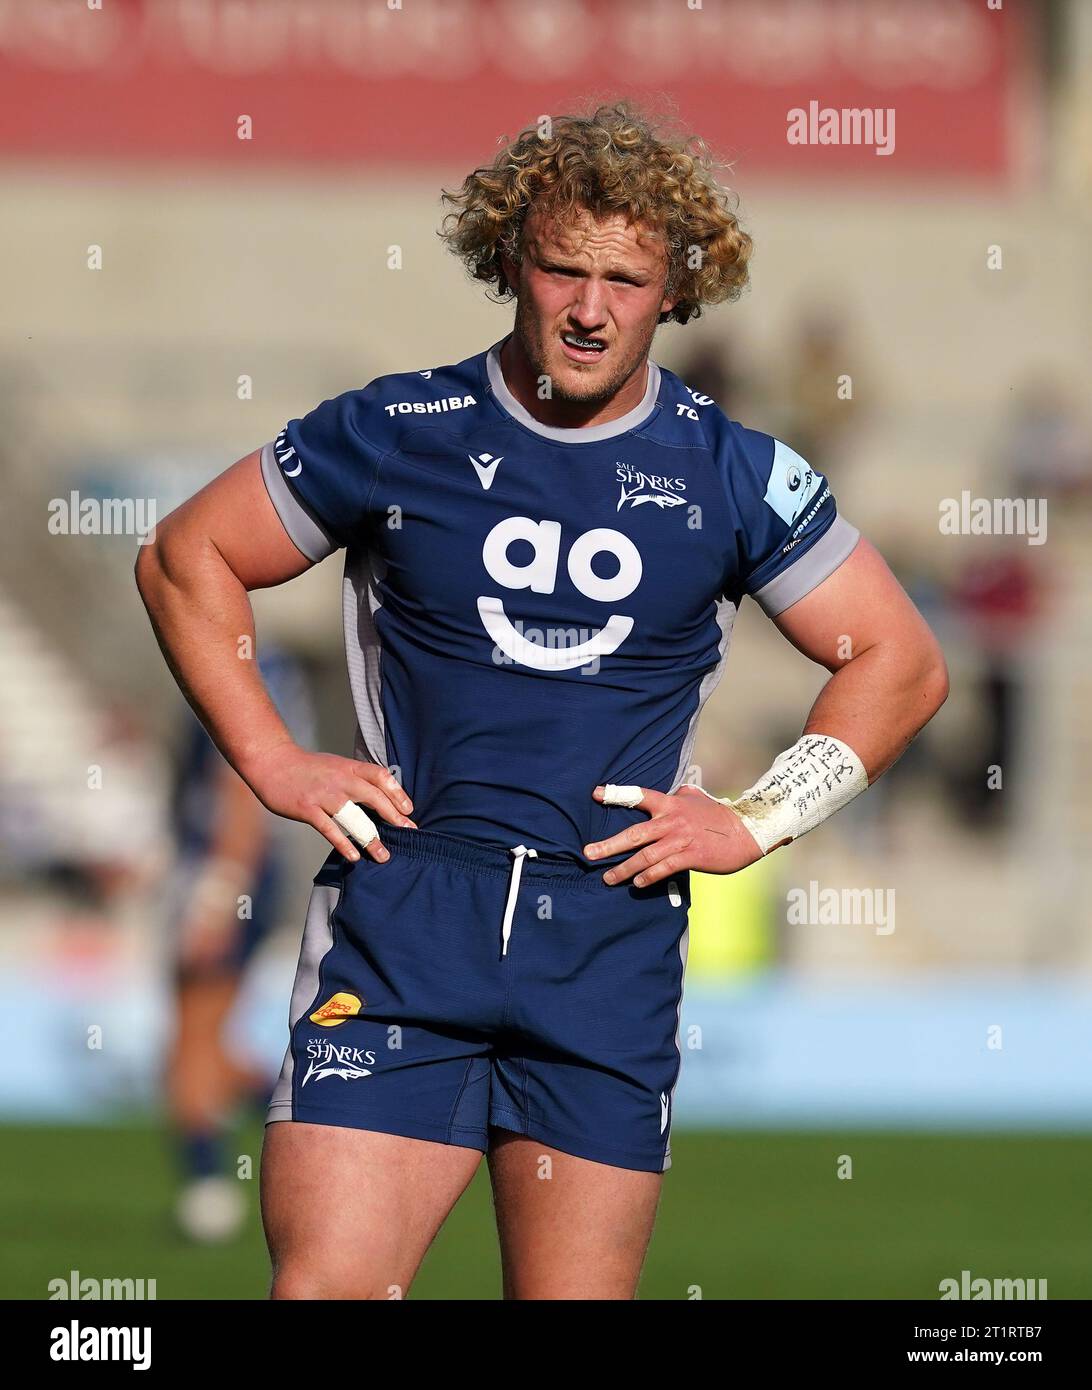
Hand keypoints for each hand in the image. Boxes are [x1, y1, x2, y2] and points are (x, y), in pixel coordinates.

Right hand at [243, 742, 415, 863]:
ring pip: (354, 817)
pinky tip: (354, 856)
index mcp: (348, 767)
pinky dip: (343, 844)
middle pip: (373, 796)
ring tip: (383, 855)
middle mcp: (340, 779)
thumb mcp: (336, 765)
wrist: (273, 762)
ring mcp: (323, 795)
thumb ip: (356, 777)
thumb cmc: (307, 768)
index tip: (408, 810)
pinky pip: (329, 829)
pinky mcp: (307, 808)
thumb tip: (380, 796)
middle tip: (408, 832)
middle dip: (393, 816)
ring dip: (371, 838)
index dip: (397, 793)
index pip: (380, 776)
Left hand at [584, 785, 763, 886]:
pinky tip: (638, 884)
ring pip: (645, 856)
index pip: (639, 796)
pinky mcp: (690, 856)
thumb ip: (681, 795)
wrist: (747, 831)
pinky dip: (649, 876)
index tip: (596, 794)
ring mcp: (680, 839)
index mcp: (671, 803)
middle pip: (634, 833)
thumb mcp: (697, 798)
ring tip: (608, 878)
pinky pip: (664, 868)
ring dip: (625, 869)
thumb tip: (675, 791)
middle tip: (588, 853)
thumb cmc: (719, 815)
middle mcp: (671, 820)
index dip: (616, 794)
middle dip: (609, 845)